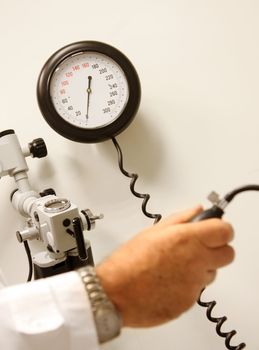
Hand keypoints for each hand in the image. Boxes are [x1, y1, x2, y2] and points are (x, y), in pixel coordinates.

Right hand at [96, 206, 234, 326]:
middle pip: (227, 253)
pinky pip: (198, 289)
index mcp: (187, 239)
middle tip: (199, 246)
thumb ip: (181, 218)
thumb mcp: (154, 231)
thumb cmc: (128, 261)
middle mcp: (196, 261)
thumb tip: (197, 210)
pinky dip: (188, 284)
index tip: (214, 228)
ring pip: (213, 272)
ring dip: (201, 267)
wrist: (116, 292)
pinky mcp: (190, 301)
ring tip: (177, 265)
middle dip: (217, 248)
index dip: (221, 228)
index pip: (225, 230)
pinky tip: (169, 279)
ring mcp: (194, 283)